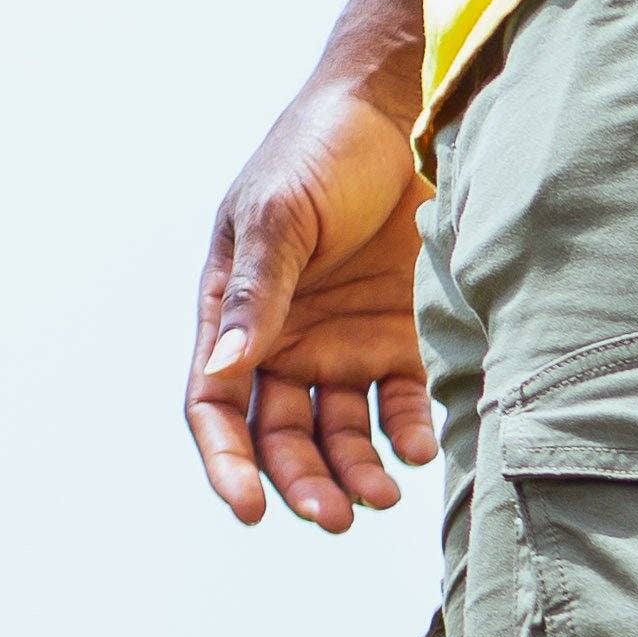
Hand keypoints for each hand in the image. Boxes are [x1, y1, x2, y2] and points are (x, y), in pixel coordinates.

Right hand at [189, 78, 434, 530]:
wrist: (402, 120)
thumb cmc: (318, 155)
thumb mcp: (277, 217)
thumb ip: (256, 295)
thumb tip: (223, 371)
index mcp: (234, 315)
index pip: (216, 406)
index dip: (228, 461)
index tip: (251, 508)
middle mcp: (286, 344)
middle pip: (282, 436)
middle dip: (302, 481)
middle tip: (333, 516)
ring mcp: (345, 347)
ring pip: (343, 436)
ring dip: (358, 473)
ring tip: (383, 496)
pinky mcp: (404, 343)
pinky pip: (403, 406)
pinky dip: (411, 433)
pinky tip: (422, 447)